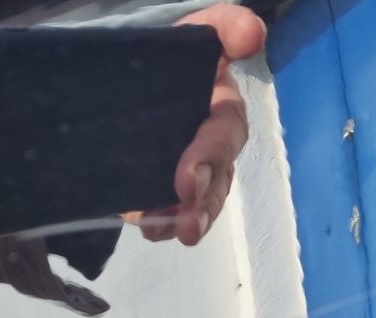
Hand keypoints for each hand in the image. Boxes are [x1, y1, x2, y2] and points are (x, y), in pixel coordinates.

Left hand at [124, 3, 266, 245]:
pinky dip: (162, 222)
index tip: (188, 177)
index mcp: (220, 108)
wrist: (121, 76)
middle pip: (217, 175)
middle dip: (203, 197)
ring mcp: (189, 170)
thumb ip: (224, 26)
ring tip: (177, 233)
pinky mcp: (162, 187)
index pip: (225, 130)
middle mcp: (211, 145)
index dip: (211, 153)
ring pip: (202, 201)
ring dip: (193, 218)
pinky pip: (171, 212)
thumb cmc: (167, 56)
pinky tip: (151, 228)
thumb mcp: (196, 33)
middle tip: (183, 216)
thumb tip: (254, 34)